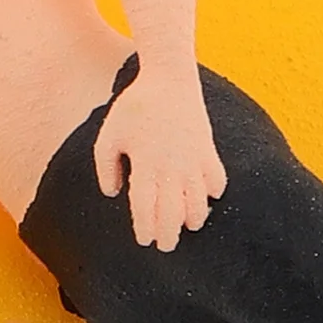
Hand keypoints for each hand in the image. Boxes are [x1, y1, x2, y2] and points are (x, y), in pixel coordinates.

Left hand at [93, 70, 227, 249]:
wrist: (168, 77)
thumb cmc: (134, 107)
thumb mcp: (108, 135)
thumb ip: (106, 167)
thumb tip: (113, 194)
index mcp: (145, 164)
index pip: (146, 207)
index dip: (146, 228)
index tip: (145, 240)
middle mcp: (171, 166)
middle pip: (173, 212)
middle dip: (169, 234)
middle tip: (165, 245)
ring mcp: (193, 158)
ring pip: (199, 201)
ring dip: (193, 218)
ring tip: (187, 225)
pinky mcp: (208, 149)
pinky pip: (216, 180)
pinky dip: (213, 193)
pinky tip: (206, 197)